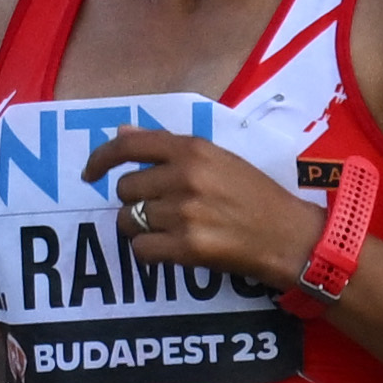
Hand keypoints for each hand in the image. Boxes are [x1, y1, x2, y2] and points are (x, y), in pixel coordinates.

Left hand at [80, 123, 312, 287]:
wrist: (292, 236)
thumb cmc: (256, 196)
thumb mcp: (219, 159)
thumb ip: (167, 146)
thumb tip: (121, 130)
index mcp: (194, 150)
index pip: (129, 146)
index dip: (100, 159)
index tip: (90, 174)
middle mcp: (186, 177)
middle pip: (125, 189)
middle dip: (137, 201)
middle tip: (166, 208)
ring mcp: (186, 212)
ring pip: (129, 220)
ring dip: (143, 227)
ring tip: (174, 228)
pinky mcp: (188, 246)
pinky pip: (140, 249)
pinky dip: (150, 251)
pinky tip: (174, 247)